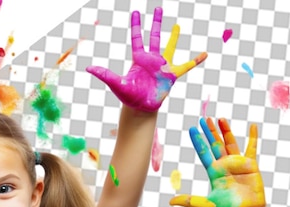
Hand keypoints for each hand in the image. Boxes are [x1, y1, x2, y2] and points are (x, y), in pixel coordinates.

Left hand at [87, 7, 206, 111]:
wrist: (141, 109)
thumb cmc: (128, 97)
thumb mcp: (116, 84)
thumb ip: (104, 74)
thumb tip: (88, 68)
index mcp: (139, 59)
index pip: (138, 38)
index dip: (137, 25)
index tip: (135, 12)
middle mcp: (151, 60)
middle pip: (154, 37)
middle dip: (155, 23)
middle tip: (158, 8)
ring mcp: (162, 66)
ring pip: (170, 47)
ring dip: (173, 37)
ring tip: (177, 26)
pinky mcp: (171, 75)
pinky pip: (186, 66)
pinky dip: (195, 61)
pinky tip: (204, 54)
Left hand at [170, 118, 265, 206]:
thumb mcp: (207, 204)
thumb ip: (189, 200)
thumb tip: (170, 201)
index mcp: (214, 171)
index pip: (204, 153)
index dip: (198, 141)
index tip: (192, 129)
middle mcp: (224, 164)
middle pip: (215, 144)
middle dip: (210, 132)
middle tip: (204, 119)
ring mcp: (237, 163)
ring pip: (230, 143)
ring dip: (226, 131)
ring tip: (220, 119)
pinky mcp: (251, 164)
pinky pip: (252, 148)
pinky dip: (252, 137)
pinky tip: (252, 126)